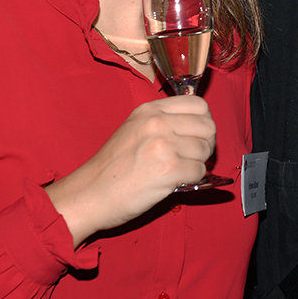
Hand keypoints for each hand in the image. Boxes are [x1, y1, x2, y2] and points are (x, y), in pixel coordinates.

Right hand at [44, 95, 216, 245]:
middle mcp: (157, 123)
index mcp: (149, 110)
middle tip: (193, 157)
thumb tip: (196, 130)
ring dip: (197, 164)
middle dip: (206, 144)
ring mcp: (163, 144)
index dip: (203, 122)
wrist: (89, 194)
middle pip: (208, 126)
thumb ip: (162, 123)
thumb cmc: (111, 168)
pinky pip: (199, 171)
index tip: (196, 136)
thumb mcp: (133, 130)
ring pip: (205, 150)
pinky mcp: (169, 169)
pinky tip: (174, 181)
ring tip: (179, 171)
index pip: (198, 104)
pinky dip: (192, 179)